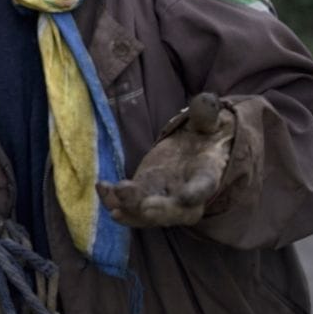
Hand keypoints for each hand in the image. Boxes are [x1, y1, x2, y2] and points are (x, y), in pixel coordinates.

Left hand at [96, 92, 234, 227]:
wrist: (195, 148)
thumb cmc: (206, 135)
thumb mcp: (211, 123)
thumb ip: (207, 116)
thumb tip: (205, 101)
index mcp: (207, 176)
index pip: (204, 187)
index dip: (196, 193)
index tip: (187, 196)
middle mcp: (187, 197)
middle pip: (175, 211)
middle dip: (159, 211)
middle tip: (145, 207)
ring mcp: (162, 198)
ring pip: (147, 213)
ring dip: (130, 208)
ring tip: (115, 197)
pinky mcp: (142, 193)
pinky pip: (128, 203)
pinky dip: (113, 199)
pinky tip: (102, 187)